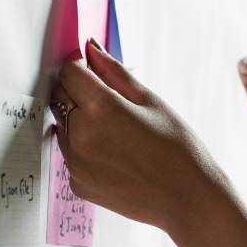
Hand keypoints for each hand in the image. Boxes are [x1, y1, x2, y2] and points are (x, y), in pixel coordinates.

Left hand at [50, 38, 229, 233]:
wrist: (186, 198)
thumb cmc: (177, 148)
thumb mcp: (151, 102)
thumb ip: (115, 73)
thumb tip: (91, 48)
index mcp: (100, 109)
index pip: (69, 73)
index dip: (82, 67)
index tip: (95, 72)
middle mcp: (80, 135)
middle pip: (60, 97)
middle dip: (78, 91)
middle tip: (109, 100)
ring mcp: (75, 163)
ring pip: (62, 126)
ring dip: (79, 120)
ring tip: (116, 131)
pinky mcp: (76, 183)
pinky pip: (70, 154)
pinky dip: (84, 147)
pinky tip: (114, 153)